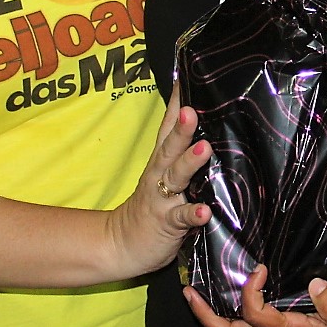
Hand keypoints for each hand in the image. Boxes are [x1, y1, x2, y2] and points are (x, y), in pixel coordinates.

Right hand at [105, 100, 211, 278]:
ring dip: (190, 162)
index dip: (178, 104)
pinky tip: (205, 211)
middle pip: (170, 146)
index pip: (168, 126)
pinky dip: (193, 213)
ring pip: (176, 176)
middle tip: (193, 111)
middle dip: (182, 128)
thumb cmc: (152, 207)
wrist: (120, 246)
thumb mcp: (165, 175)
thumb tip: (207, 127)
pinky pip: (181, 217)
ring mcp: (162, 198)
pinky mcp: (167, 223)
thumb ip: (182, 155)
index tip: (187, 79)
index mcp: (161, 161)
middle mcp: (160, 174)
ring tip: (205, 150)